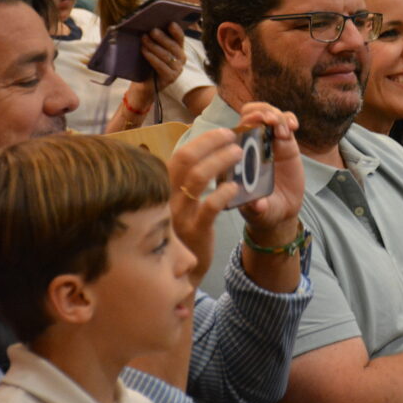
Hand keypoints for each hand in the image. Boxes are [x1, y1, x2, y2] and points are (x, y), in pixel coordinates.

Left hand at [127, 23, 186, 107]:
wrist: (145, 85)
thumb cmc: (148, 64)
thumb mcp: (153, 50)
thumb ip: (155, 40)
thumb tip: (150, 26)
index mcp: (179, 50)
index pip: (179, 38)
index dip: (176, 31)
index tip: (170, 23)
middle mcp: (181, 59)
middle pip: (173, 46)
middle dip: (161, 37)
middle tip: (151, 30)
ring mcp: (177, 69)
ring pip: (166, 55)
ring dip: (153, 46)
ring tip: (143, 39)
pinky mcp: (170, 78)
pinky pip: (161, 65)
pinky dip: (151, 57)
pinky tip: (144, 51)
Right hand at [168, 128, 246, 285]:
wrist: (179, 270)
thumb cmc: (183, 230)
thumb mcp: (180, 203)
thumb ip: (187, 181)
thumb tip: (209, 153)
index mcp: (164, 187)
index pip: (180, 154)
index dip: (202, 140)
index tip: (223, 132)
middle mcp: (166, 196)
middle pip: (184, 159)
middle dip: (210, 142)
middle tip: (232, 136)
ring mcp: (178, 213)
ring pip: (197, 177)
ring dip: (220, 160)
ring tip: (238, 153)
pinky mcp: (194, 230)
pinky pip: (209, 206)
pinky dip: (224, 192)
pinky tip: (236, 187)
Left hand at [234, 102, 304, 241]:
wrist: (282, 212)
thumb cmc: (263, 212)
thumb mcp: (258, 213)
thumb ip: (257, 209)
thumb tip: (258, 205)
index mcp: (236, 159)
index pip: (234, 131)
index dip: (243, 124)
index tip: (254, 125)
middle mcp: (250, 146)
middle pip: (249, 114)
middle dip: (260, 112)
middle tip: (271, 121)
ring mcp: (268, 143)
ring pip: (267, 114)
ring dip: (275, 114)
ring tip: (285, 128)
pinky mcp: (286, 143)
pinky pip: (285, 122)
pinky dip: (288, 119)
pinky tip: (293, 127)